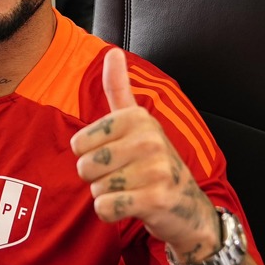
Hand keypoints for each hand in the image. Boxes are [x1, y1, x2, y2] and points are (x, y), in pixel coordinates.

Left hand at [70, 47, 218, 260]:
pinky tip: (132, 206)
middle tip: (124, 176)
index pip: (78, 143)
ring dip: (107, 195)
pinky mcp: (156, 198)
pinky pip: (105, 208)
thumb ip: (119, 88)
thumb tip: (112, 51)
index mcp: (137, 117)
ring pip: (95, 189)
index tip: (116, 155)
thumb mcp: (136, 122)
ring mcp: (155, 169)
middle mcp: (148, 139)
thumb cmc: (152, 160)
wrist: (186, 206)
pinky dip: (111, 212)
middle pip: (85, 167)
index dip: (90, 155)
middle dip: (97, 178)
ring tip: (131, 189)